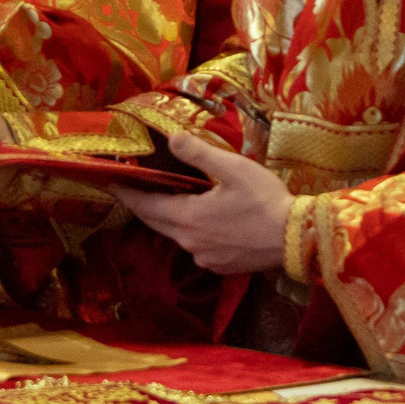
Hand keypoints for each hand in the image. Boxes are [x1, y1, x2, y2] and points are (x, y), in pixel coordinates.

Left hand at [114, 132, 290, 274]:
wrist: (296, 239)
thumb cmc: (266, 201)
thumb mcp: (233, 168)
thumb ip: (198, 154)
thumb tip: (171, 138)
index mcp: (188, 217)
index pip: (143, 205)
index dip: (124, 192)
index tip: (107, 180)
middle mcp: (189, 241)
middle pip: (154, 221)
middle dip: (141, 203)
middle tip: (129, 185)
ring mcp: (204, 257)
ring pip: (175, 234)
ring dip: (167, 216)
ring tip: (167, 197)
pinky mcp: (219, 265)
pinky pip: (194, 245)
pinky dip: (190, 230)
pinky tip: (202, 219)